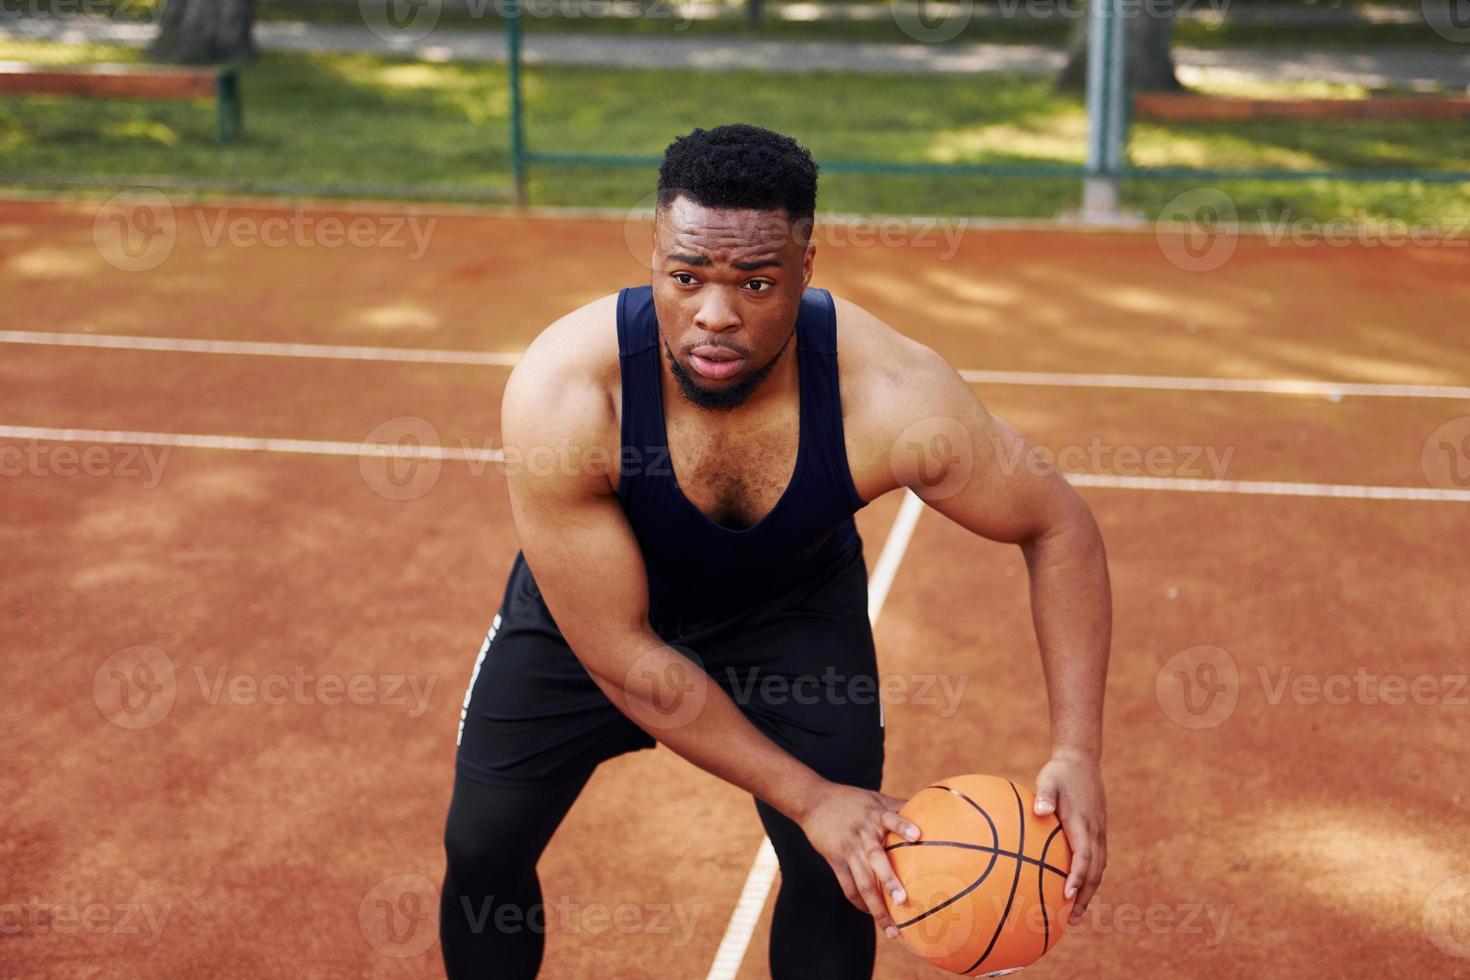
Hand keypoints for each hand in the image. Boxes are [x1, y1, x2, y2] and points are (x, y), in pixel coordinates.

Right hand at [796, 781, 920, 938]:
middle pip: (876, 859)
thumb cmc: (852, 800)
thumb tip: (934, 810)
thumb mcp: (876, 798)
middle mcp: (862, 834)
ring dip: (877, 908)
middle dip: (890, 881)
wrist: (813, 801)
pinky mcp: (835, 860)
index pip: (891, 818)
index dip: (903, 827)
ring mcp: (848, 849)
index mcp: (875, 815)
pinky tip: (872, 915)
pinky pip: (848, 887)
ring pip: (862, 883)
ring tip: (892, 930)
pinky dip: (860, 904)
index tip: (917, 836)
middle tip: (903, 901)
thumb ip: (900, 806)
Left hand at [1034, 749, 1106, 923]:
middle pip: (1095, 870)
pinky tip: (1077, 889)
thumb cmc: (1060, 772)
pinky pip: (1097, 860)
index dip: (1078, 876)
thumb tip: (1040, 810)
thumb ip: (1045, 795)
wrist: (1082, 761)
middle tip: (1071, 918)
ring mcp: (1099, 833)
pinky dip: (1090, 878)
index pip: (1084, 855)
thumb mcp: (1049, 779)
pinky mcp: (1098, 832)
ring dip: (1090, 891)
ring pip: (1099, 868)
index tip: (1068, 896)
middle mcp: (1095, 831)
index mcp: (1082, 822)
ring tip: (1075, 913)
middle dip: (1086, 896)